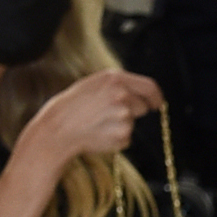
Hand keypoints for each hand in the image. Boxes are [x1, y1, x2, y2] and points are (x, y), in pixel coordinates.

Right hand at [34, 65, 161, 169]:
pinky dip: (116, 137)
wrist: (59, 126)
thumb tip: (144, 92)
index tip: (156, 103)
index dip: (156, 96)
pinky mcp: (123, 135)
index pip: (150, 86)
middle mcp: (122, 95)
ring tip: (99, 122)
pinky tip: (99, 132)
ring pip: (133, 123)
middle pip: (143, 107)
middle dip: (133, 111)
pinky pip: (127, 137)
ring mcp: (124, 116)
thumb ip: (120, 85)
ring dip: (121, 124)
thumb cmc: (75, 104)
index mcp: (116, 79)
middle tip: (109, 114)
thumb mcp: (96, 83)